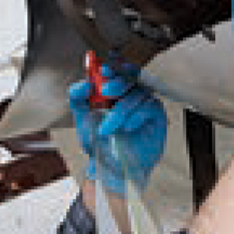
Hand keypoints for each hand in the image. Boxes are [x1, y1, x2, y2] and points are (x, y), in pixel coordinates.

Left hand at [68, 62, 166, 193]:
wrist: (112, 167)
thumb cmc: (100, 142)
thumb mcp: (82, 119)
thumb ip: (77, 99)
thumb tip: (83, 84)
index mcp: (114, 89)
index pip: (116, 68)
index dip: (111, 65)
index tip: (102, 69)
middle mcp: (131, 92)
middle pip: (131, 75)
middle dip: (117, 81)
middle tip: (105, 91)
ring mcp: (145, 103)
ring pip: (138, 93)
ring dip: (120, 109)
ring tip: (107, 128)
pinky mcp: (156, 116)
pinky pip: (150, 107)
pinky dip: (136, 115)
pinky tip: (126, 128)